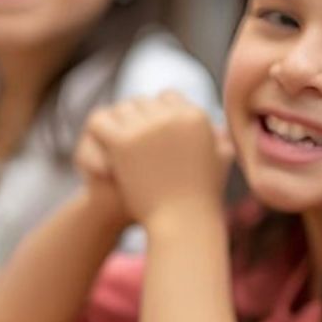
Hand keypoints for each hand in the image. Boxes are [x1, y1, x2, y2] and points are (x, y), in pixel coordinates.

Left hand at [80, 93, 232, 228]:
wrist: (183, 223)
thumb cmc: (202, 199)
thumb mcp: (220, 163)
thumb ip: (222, 141)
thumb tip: (221, 128)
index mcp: (196, 116)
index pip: (169, 98)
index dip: (160, 114)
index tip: (154, 135)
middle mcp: (172, 115)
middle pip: (144, 102)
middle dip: (138, 120)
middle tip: (131, 142)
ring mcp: (147, 127)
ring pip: (123, 109)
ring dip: (120, 125)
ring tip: (118, 146)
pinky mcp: (123, 141)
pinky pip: (101, 122)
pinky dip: (100, 133)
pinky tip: (107, 152)